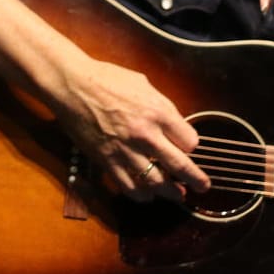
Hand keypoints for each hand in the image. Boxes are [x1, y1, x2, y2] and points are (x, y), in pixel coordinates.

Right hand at [49, 56, 209, 202]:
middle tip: (203, 186)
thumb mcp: (143, 84)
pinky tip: (147, 194)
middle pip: (180, 166)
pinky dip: (141, 195)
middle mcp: (145, 133)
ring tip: (177, 195)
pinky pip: (128, 186)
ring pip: (156, 182)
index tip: (187, 148)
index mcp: (157, 111)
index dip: (191, 146)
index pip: (190, 141)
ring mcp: (125, 149)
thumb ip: (161, 106)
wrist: (71, 84)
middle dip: (196, 180)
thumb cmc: (106, 78)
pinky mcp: (106, 159)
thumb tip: (174, 124)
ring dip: (170, 192)